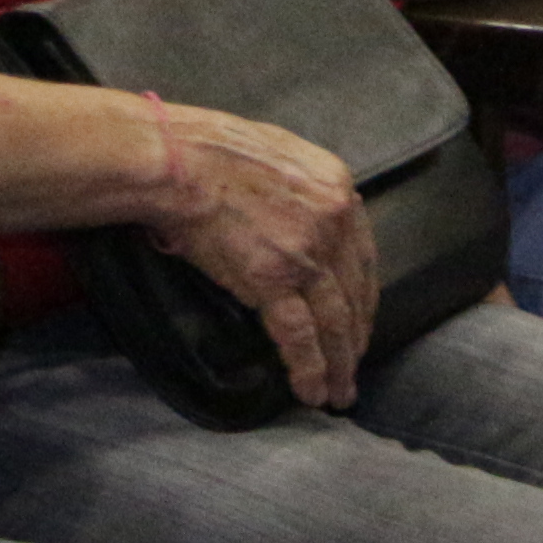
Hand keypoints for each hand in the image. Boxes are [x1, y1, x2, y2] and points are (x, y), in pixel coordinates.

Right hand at [134, 100, 374, 406]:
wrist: (178, 159)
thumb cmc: (214, 149)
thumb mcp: (281, 153)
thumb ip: (304, 189)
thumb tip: (302, 214)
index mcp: (337, 187)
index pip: (364, 254)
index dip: (364, 295)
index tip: (361, 319)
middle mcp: (333, 221)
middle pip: (356, 292)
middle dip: (357, 336)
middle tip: (354, 365)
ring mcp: (305, 253)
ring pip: (335, 321)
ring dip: (340, 364)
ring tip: (339, 393)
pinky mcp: (272, 279)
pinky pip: (300, 335)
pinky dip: (310, 368)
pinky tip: (313, 391)